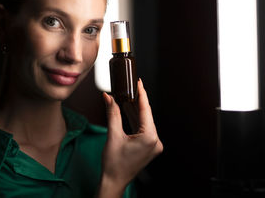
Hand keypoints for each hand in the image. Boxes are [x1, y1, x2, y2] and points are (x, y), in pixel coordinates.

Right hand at [97, 79, 162, 196]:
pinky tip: (129, 111)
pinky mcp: (149, 147)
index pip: (146, 110)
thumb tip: (109, 98)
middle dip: (137, 101)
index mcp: (150, 138)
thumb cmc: (114, 164)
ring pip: (145, 122)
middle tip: (131, 87)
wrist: (114, 181)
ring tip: (128, 96)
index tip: (139, 82)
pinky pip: (144, 129)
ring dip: (136, 110)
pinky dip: (136, 120)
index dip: (141, 94)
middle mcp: (155, 141)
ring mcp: (154, 145)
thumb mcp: (113, 135)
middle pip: (146, 115)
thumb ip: (112, 113)